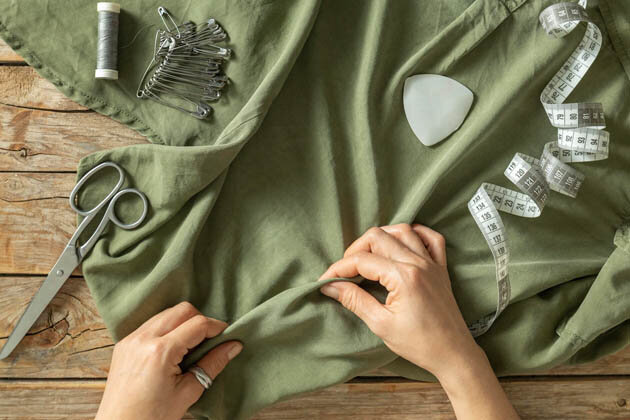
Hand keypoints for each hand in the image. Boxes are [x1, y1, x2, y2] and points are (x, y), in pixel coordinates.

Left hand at [95, 302, 242, 419]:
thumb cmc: (152, 417)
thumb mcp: (188, 392)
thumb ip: (213, 364)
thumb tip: (234, 345)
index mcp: (160, 352)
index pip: (197, 324)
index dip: (216, 327)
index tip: (227, 336)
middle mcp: (143, 339)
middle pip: (182, 310)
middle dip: (200, 320)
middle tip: (208, 341)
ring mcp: (130, 339)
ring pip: (166, 313)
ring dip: (182, 322)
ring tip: (190, 346)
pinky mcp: (124, 344)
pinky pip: (151, 324)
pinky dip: (166, 329)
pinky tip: (172, 348)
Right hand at [318, 224, 519, 419]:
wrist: (453, 354)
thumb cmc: (419, 344)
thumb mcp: (381, 324)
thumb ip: (354, 300)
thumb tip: (331, 286)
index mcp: (403, 277)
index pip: (362, 260)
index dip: (339, 269)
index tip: (326, 280)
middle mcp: (418, 263)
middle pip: (378, 237)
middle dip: (355, 250)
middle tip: (345, 271)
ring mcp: (432, 263)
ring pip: (402, 231)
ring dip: (381, 237)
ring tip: (368, 255)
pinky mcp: (441, 268)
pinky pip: (431, 238)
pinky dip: (415, 234)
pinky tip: (401, 243)